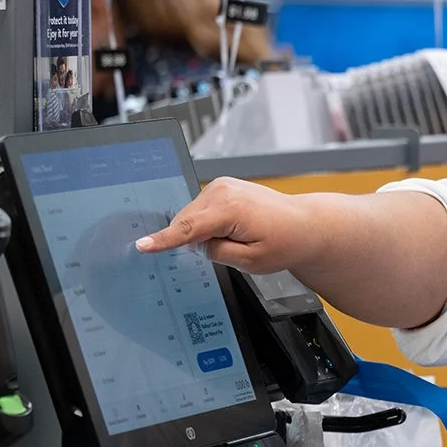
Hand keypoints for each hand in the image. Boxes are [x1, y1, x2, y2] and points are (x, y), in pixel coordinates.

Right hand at [135, 177, 316, 272]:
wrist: (304, 224)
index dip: (163, 240)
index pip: (187, 229)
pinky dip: (208, 223)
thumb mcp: (250, 261)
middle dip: (197, 241)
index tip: (143, 246)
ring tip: (240, 237)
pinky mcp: (223, 186)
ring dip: (204, 231)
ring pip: (193, 217)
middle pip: (187, 223)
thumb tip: (193, 244)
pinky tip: (232, 228)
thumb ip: (215, 253)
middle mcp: (223, 190)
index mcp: (230, 209)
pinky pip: (201, 210)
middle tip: (234, 249)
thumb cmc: (285, 242)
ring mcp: (222, 185)